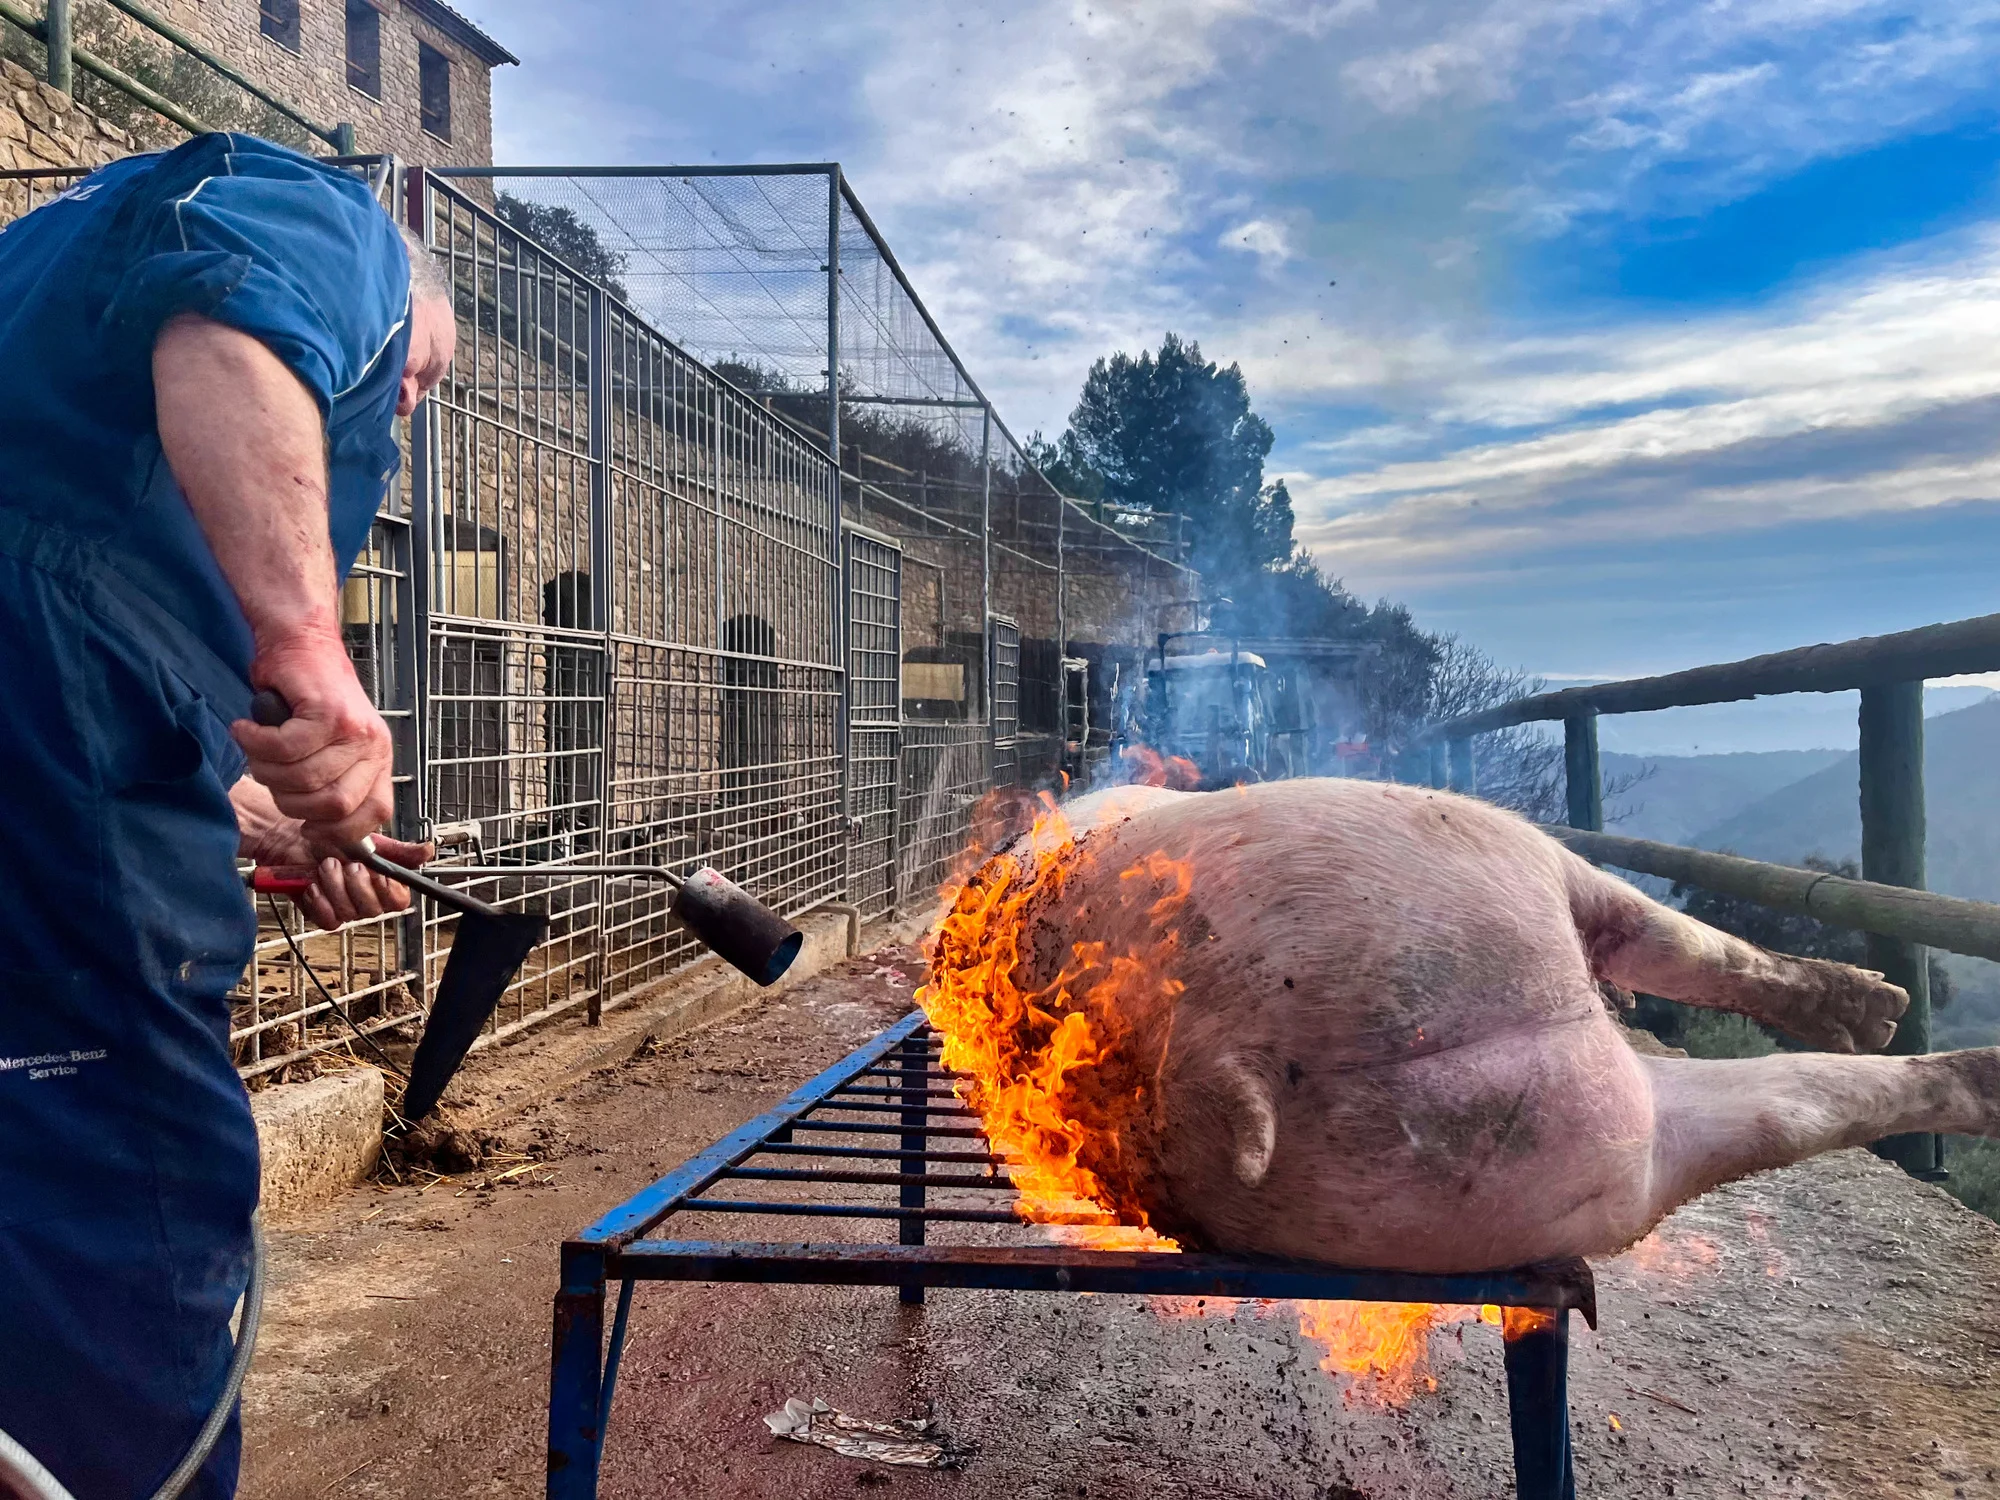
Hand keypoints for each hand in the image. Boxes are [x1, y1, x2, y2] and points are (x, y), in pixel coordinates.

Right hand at [232, 623, 393, 853]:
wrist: (300, 639)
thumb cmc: (306, 695)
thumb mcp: (329, 746)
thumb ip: (331, 782)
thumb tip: (320, 832)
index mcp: (378, 760)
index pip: (374, 815)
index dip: (337, 831)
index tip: (306, 826)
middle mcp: (372, 746)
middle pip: (332, 806)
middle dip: (289, 801)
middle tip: (271, 774)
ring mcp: (352, 729)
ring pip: (303, 779)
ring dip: (266, 769)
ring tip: (258, 746)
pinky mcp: (327, 712)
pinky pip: (284, 749)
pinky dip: (255, 743)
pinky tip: (248, 729)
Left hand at [239, 793, 433, 930]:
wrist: (288, 838)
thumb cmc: (327, 837)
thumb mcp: (367, 839)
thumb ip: (399, 849)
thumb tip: (428, 850)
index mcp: (381, 883)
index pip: (399, 901)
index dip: (389, 890)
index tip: (377, 873)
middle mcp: (364, 898)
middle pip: (374, 910)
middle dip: (358, 885)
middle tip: (346, 864)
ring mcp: (342, 908)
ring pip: (351, 914)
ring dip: (336, 888)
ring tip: (325, 867)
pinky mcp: (320, 913)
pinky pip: (329, 921)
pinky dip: (320, 902)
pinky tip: (313, 885)